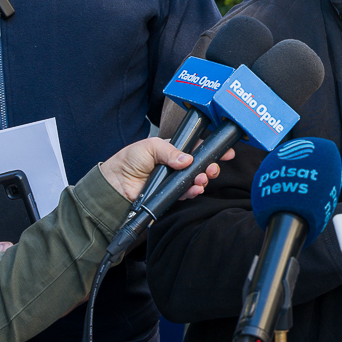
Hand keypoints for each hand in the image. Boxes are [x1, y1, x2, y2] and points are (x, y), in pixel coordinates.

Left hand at [100, 137, 233, 202]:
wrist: (116, 184)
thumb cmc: (129, 161)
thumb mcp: (150, 147)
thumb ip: (170, 151)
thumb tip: (188, 159)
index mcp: (173, 150)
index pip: (197, 148)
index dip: (211, 149)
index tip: (226, 152)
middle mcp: (176, 165)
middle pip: (201, 165)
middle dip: (211, 167)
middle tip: (213, 168)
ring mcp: (174, 180)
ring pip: (197, 180)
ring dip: (203, 180)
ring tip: (202, 179)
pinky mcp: (171, 194)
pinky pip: (187, 193)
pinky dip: (194, 191)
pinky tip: (196, 189)